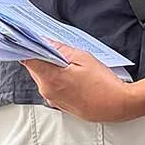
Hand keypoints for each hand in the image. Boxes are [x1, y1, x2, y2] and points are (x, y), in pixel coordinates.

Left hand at [23, 45, 139, 122]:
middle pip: (34, 68)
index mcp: (50, 78)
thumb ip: (61, 49)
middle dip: (41, 56)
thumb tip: (46, 42)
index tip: (29, 39)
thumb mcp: (83, 57)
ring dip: (50, 68)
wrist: (118, 105)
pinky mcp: (59, 105)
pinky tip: (70, 74)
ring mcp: (53, 100)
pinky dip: (56, 79)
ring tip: (67, 61)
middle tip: (53, 46)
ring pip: (43, 78)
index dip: (27, 47)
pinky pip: (51, 87)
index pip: (27, 59)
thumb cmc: (103, 83)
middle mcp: (47, 91)